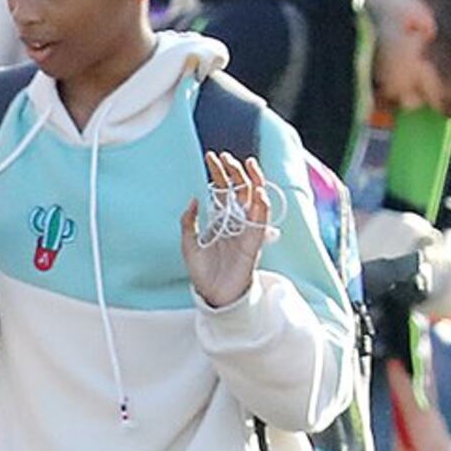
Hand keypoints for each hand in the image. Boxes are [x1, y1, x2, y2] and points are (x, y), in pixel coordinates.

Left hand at [182, 151, 276, 309]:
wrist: (212, 294)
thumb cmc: (202, 270)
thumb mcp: (189, 242)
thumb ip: (188, 221)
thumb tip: (194, 199)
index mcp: (221, 219)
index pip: (223, 190)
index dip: (219, 173)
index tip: (211, 156)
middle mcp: (236, 221)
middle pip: (240, 190)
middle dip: (235, 172)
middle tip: (226, 156)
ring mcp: (246, 230)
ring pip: (255, 200)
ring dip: (253, 182)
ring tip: (247, 165)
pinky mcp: (253, 243)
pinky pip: (261, 222)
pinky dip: (261, 207)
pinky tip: (258, 193)